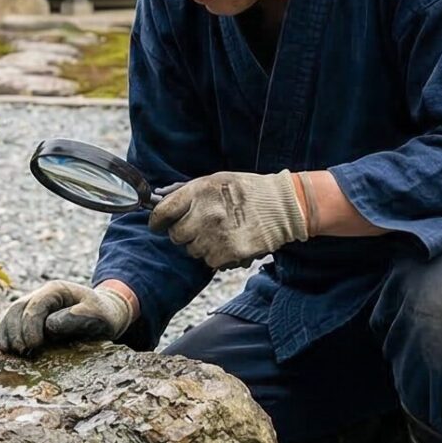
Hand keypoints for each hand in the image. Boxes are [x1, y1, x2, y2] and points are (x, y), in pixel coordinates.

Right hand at [0, 281, 134, 354]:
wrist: (105, 317)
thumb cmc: (103, 315)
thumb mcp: (97, 315)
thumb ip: (75, 318)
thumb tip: (49, 326)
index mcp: (56, 290)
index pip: (35, 305)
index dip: (30, 324)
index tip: (33, 345)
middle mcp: (40, 296)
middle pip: (17, 309)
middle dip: (16, 331)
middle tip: (21, 351)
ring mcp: (32, 307)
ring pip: (10, 316)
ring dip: (7, 335)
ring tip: (11, 352)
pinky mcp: (28, 321)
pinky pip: (10, 325)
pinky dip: (5, 336)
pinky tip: (6, 350)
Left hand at [148, 171, 309, 268]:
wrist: (284, 206)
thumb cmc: (247, 191)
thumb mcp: (215, 180)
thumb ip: (186, 190)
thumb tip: (159, 196)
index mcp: (199, 191)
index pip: (162, 212)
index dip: (157, 221)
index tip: (159, 225)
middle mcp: (205, 213)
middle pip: (176, 236)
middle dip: (185, 233)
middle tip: (201, 227)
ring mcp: (216, 235)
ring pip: (193, 251)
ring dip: (203, 245)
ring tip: (222, 232)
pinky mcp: (229, 253)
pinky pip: (211, 262)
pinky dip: (218, 256)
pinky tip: (231, 242)